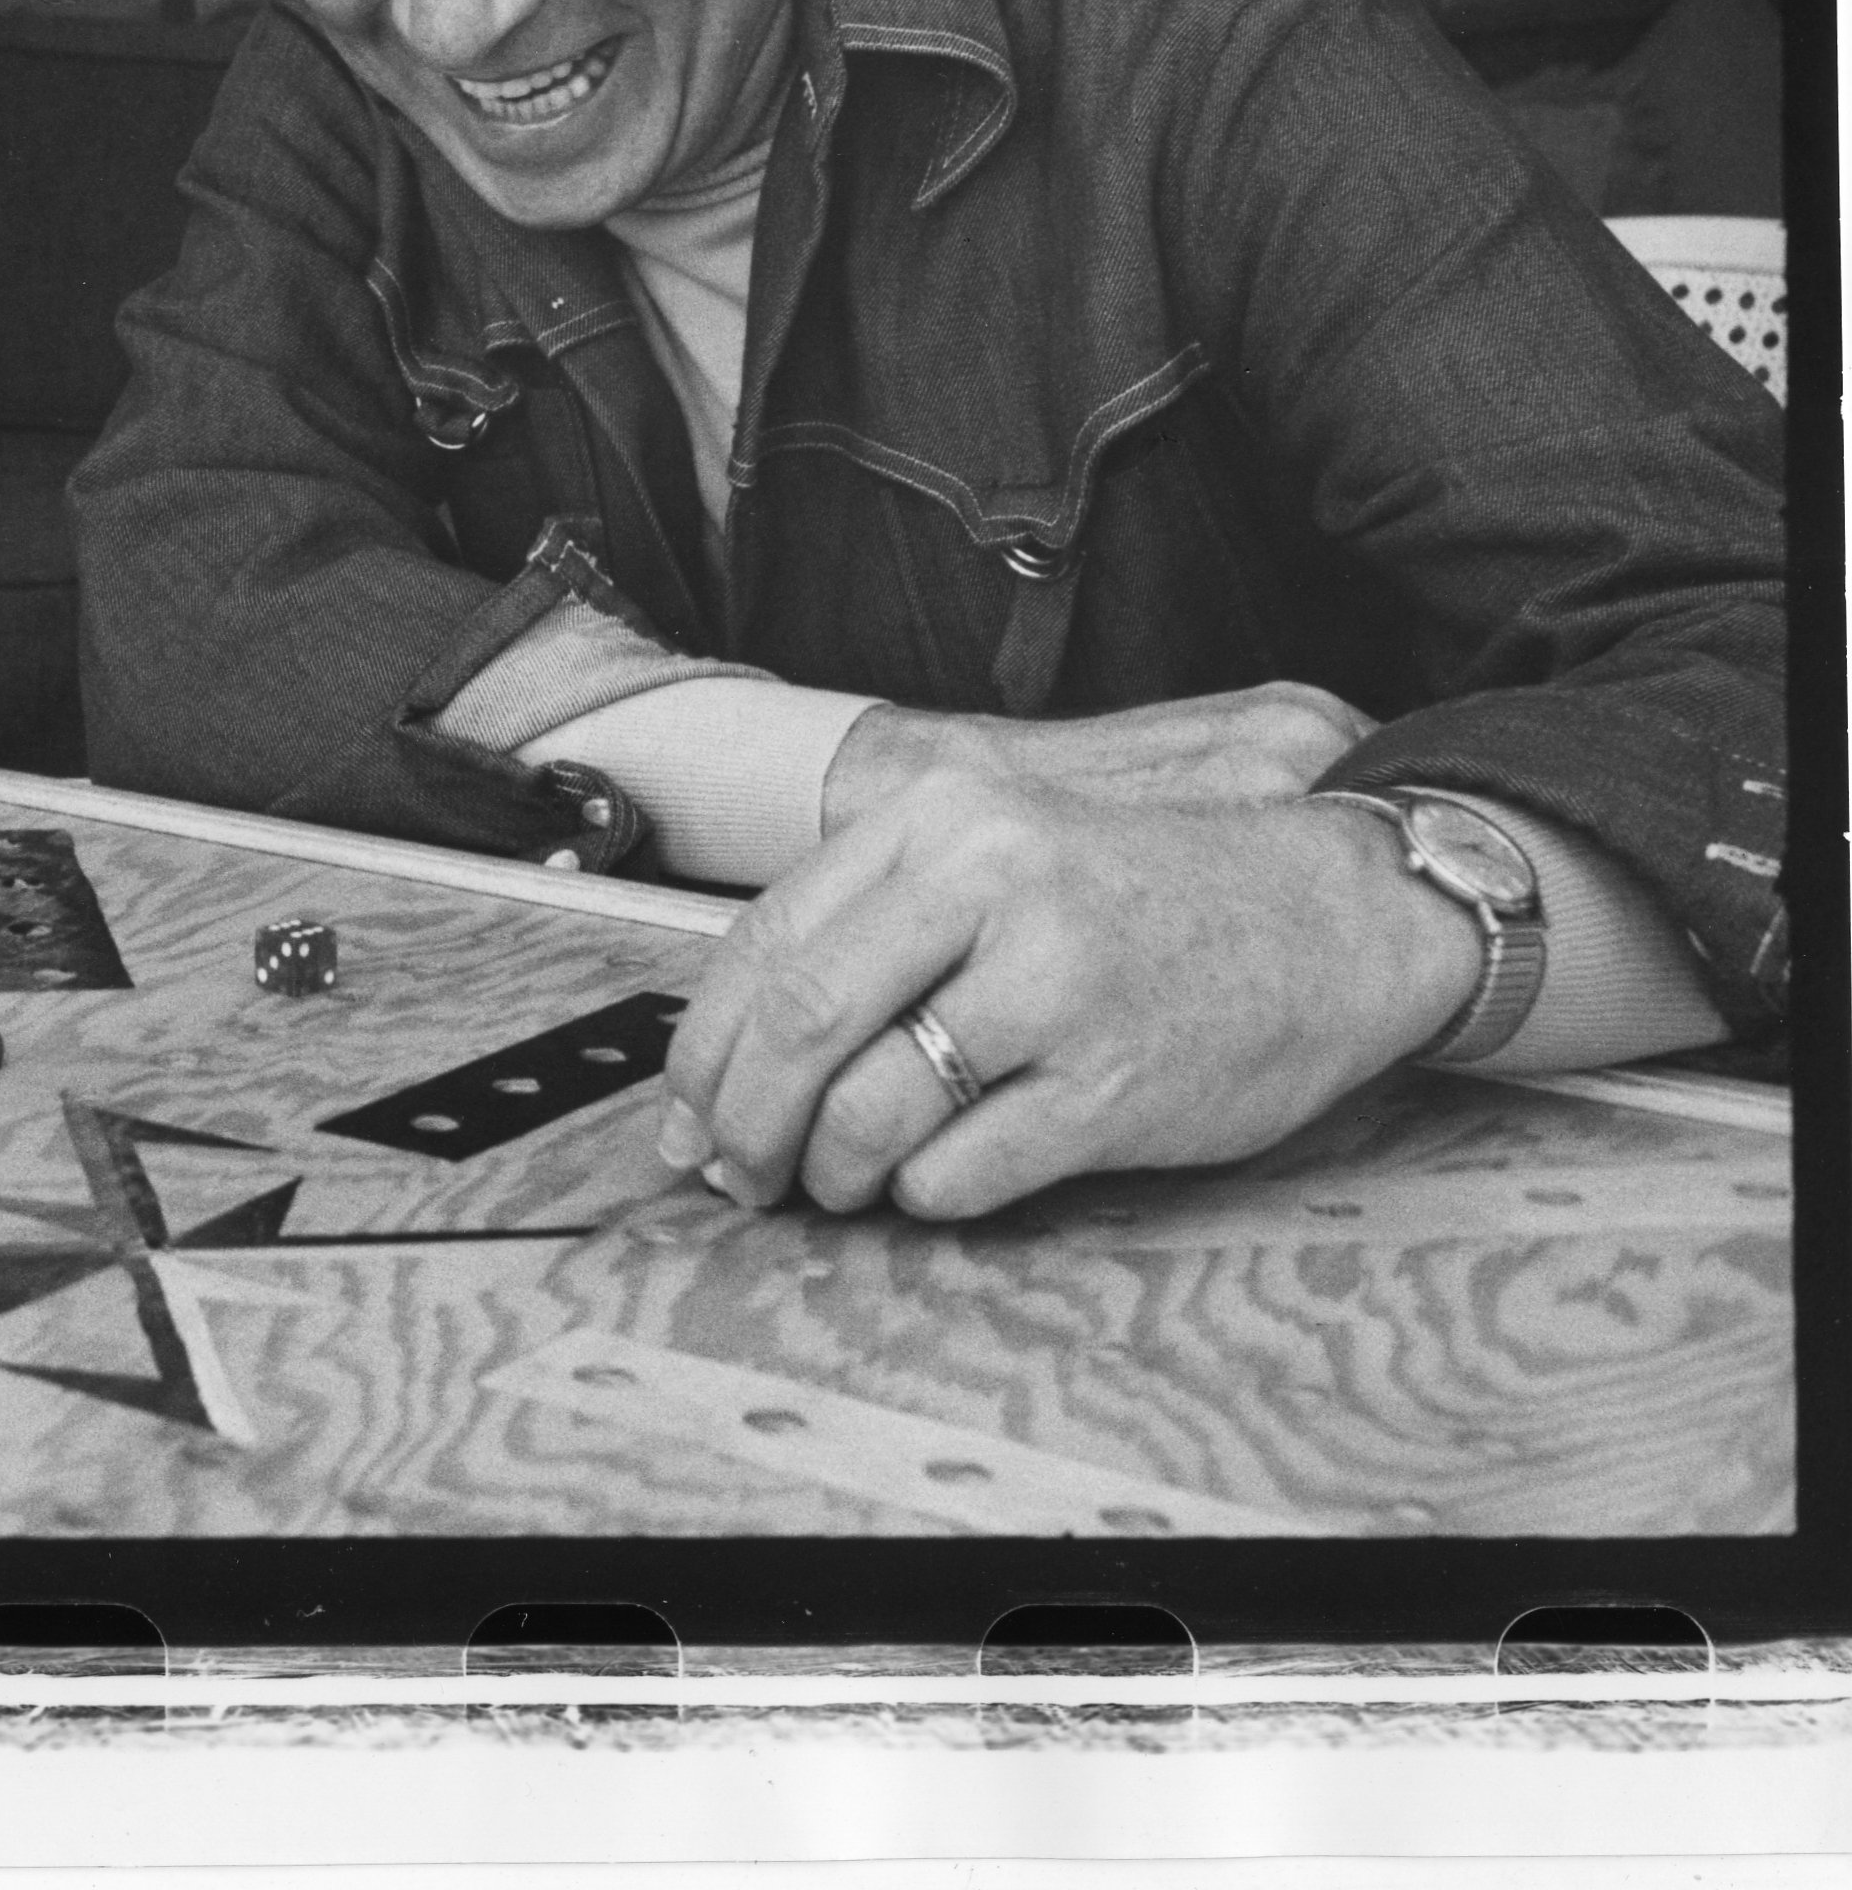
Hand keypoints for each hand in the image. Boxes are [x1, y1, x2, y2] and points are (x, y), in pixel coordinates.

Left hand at [655, 686, 1477, 1221]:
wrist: (1331, 913)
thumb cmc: (1143, 898)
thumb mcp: (995, 855)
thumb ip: (867, 927)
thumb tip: (730, 1056)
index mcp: (940, 820)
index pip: (763, 943)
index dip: (704, 1050)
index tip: (684, 1116)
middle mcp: (988, 887)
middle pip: (799, 1028)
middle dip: (746, 1124)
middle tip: (740, 1174)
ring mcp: (1054, 987)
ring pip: (869, 1112)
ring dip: (831, 1172)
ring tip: (840, 1180)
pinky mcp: (1112, 1086)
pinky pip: (960, 1173)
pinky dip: (923, 1194)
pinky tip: (936, 1177)